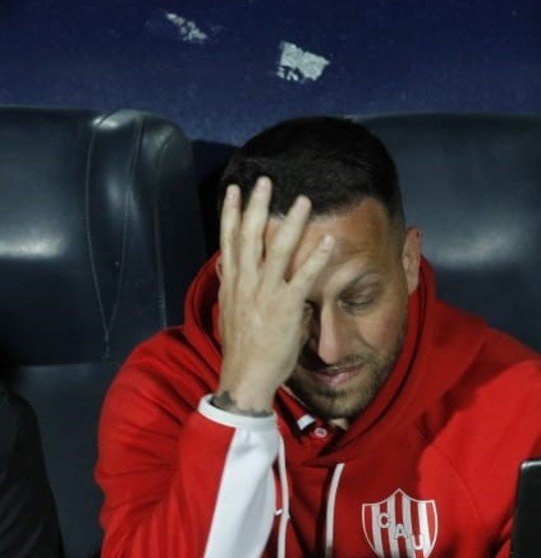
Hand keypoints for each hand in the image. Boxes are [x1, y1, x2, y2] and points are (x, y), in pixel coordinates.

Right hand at [214, 177, 336, 413]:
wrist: (244, 378)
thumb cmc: (242, 351)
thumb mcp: (232, 315)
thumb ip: (238, 291)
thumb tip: (238, 276)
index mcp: (232, 285)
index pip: (228, 242)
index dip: (229, 214)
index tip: (233, 190)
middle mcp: (245, 284)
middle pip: (249, 237)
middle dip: (255, 207)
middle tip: (264, 180)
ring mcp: (264, 294)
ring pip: (277, 251)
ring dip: (291, 223)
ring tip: (303, 200)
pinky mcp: (284, 308)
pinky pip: (302, 277)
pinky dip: (317, 258)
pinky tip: (329, 241)